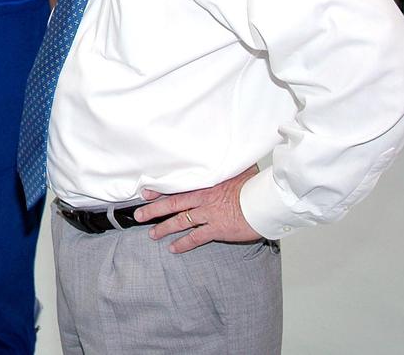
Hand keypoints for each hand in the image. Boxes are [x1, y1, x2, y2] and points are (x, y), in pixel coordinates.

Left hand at [134, 165, 262, 253]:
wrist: (264, 202)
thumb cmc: (255, 185)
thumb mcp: (240, 169)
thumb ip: (230, 166)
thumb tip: (231, 157)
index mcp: (206, 184)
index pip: (177, 186)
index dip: (160, 190)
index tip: (146, 193)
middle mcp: (202, 199)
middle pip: (172, 204)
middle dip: (154, 210)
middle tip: (139, 215)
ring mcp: (207, 215)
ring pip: (179, 222)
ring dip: (164, 228)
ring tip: (152, 234)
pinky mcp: (216, 229)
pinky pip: (195, 238)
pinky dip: (183, 244)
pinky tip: (174, 248)